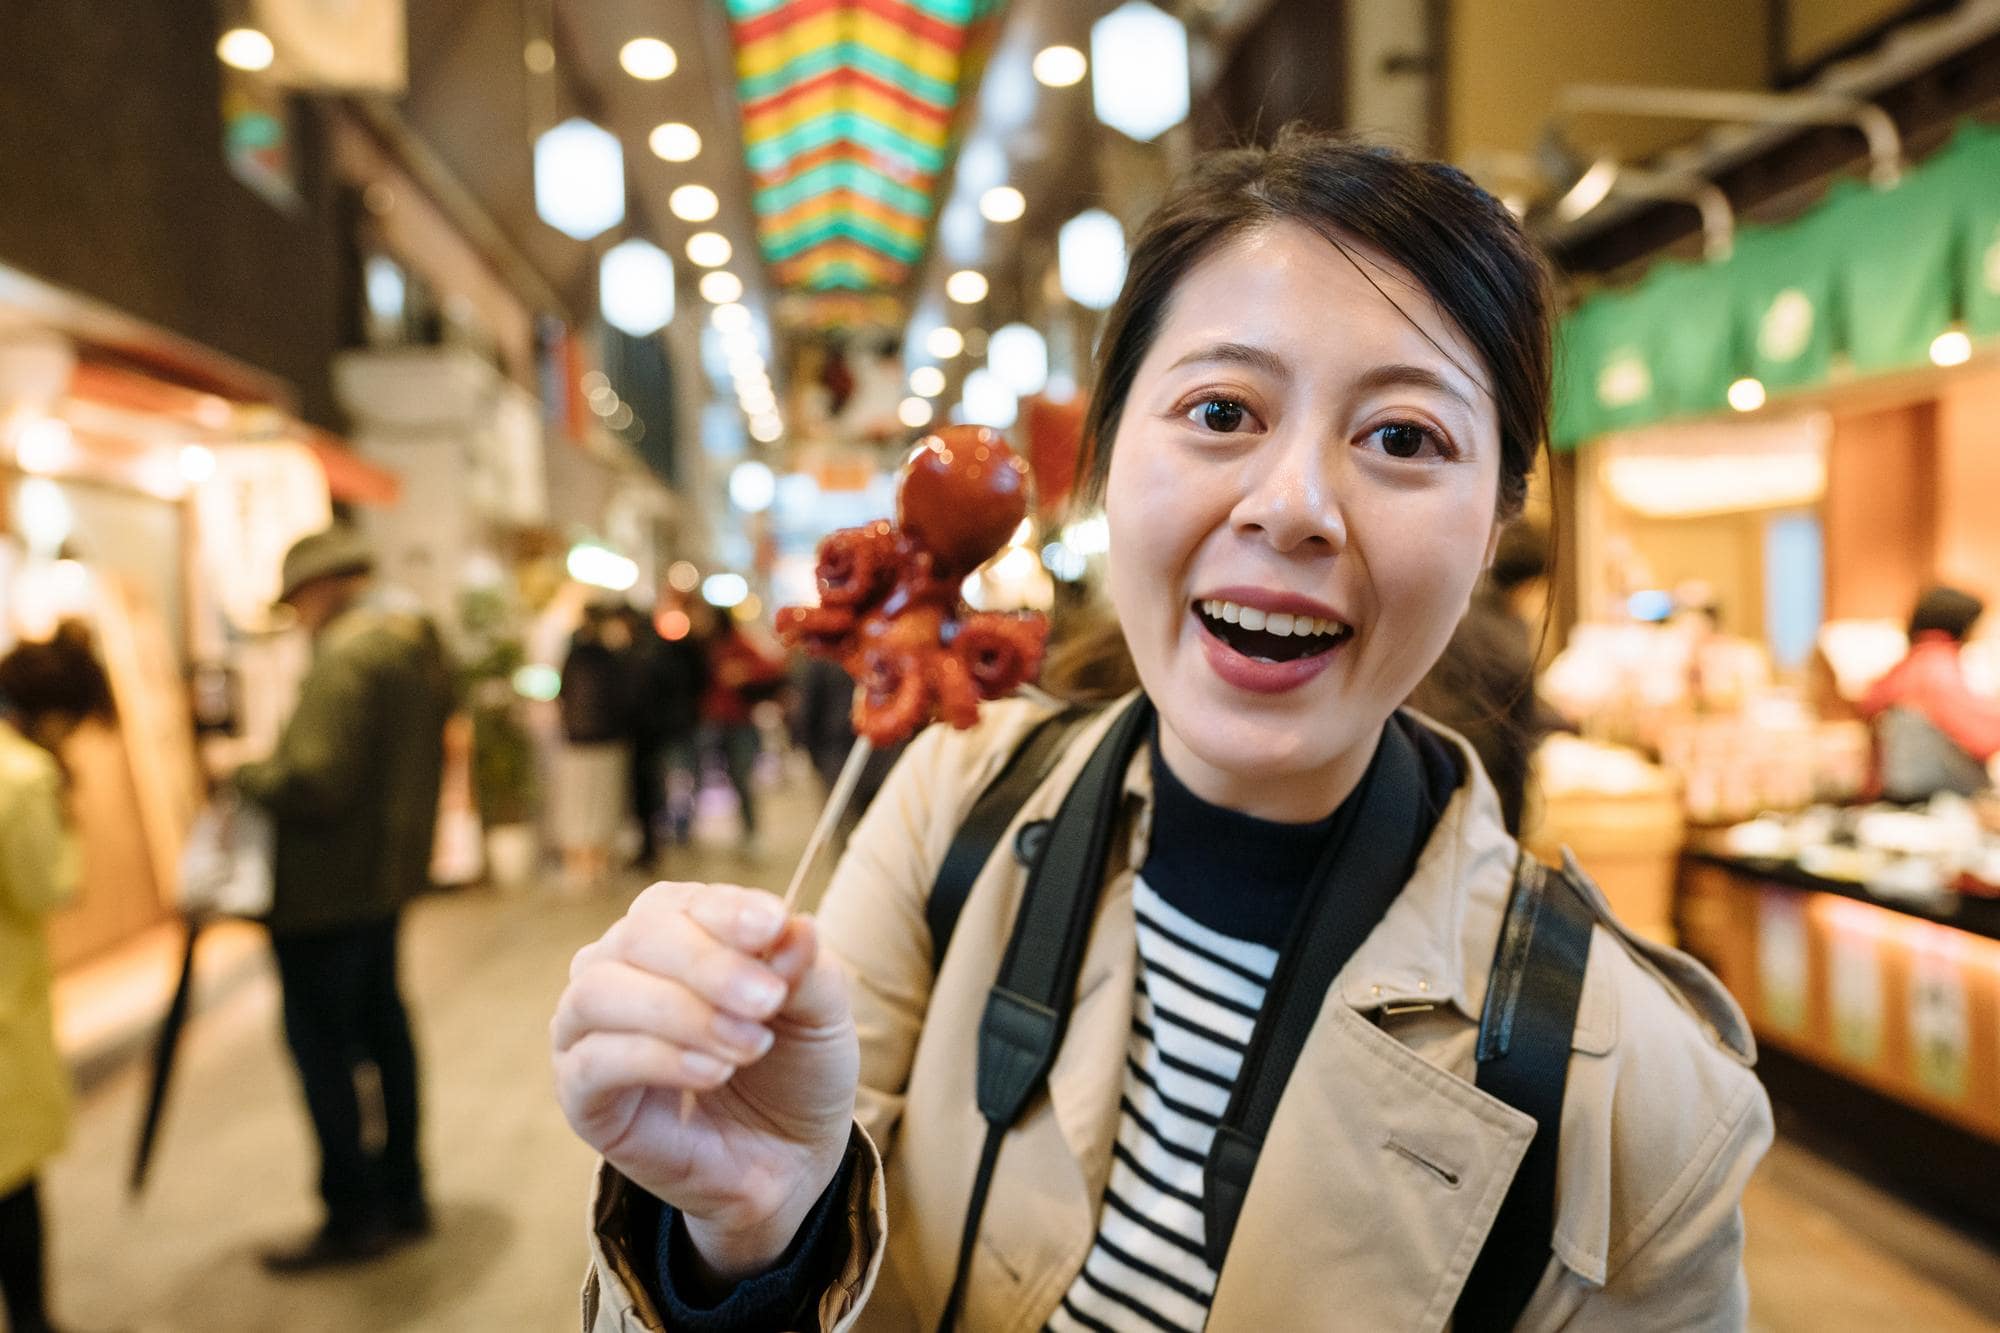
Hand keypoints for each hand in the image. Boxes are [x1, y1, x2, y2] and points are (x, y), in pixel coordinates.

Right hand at [552, 881, 857, 1279]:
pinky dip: (657, 1059)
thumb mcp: (820, 1013)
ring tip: (749, 1045)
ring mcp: (588, 1027)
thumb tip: (793, 926)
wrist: (786, 1158)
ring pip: (602, 992)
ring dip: (682, 1013)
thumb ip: (804, 968)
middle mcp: (619, 966)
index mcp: (674, 929)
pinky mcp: (579, 1091)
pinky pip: (595, 1061)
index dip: (727, 911)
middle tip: (768, 1000)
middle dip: (709, 965)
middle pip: (639, 936)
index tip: (773, 925)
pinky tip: (713, 1072)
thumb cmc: (794, 1067)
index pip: (683, 902)